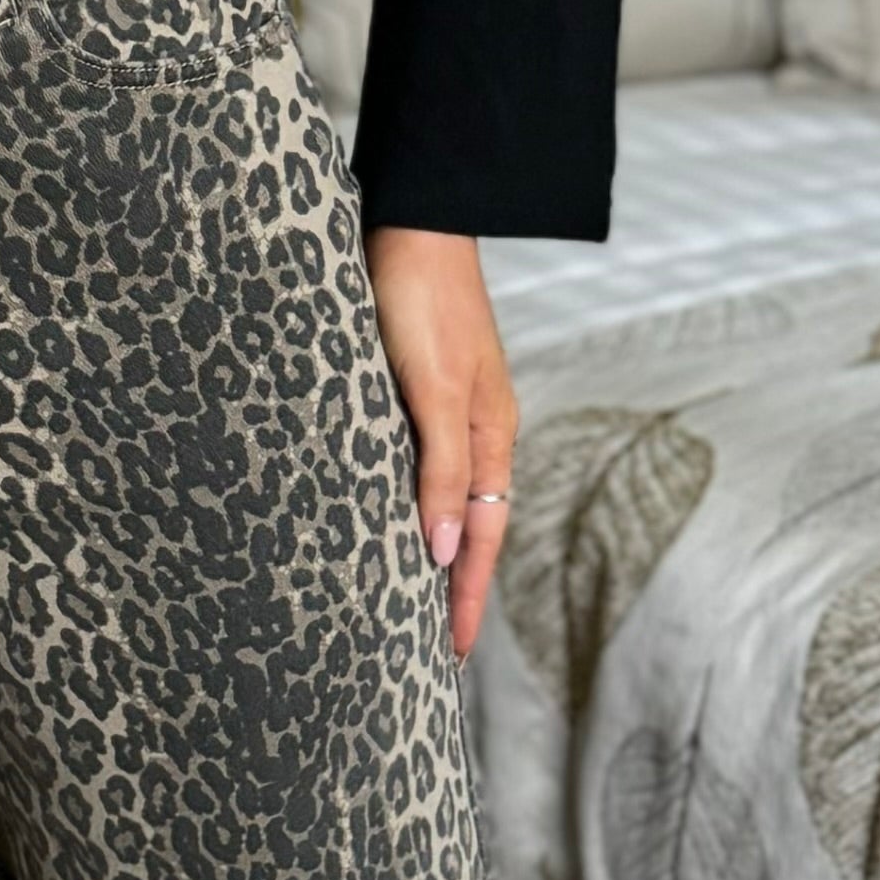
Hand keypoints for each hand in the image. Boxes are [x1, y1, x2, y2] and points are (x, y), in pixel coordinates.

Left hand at [362, 224, 518, 659]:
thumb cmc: (422, 303)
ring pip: (445, 498)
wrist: (416, 223)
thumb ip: (440, 472)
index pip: (480, 538)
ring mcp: (449, 410)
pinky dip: (414, 505)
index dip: (463, 597)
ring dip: (434, 548)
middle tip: (431, 646)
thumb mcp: (431, 392)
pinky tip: (390, 517)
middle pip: (470, 527)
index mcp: (489, 437)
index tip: (450, 655)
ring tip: (410, 598)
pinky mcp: (419, 389)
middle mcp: (475, 431)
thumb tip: (441, 552)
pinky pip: (422, 467)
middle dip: (454, 586)